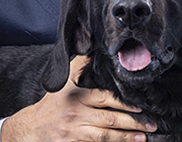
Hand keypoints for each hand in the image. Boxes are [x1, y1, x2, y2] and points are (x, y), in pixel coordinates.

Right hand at [2, 56, 155, 141]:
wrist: (31, 129)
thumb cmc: (50, 106)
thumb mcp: (62, 84)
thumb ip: (79, 66)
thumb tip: (94, 49)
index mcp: (75, 97)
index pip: (104, 98)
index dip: (124, 103)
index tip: (140, 106)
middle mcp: (75, 115)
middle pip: (108, 119)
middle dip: (132, 123)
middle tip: (150, 125)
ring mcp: (74, 132)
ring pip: (105, 136)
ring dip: (126, 137)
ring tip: (142, 137)